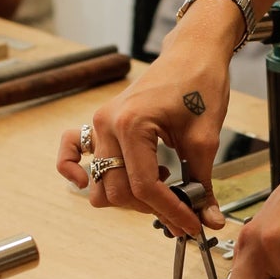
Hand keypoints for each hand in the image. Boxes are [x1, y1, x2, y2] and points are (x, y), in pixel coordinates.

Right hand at [56, 15, 237, 235]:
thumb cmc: (200, 85)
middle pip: (117, 190)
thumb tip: (209, 220)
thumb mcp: (206, 138)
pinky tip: (88, 182)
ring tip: (160, 186)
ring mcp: (99, 123)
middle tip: (182, 214)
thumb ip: (202, 182)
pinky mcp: (99, 123)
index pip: (144, 186)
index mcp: (132, 124)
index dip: (170, 211)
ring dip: (126, 197)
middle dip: (151, 210)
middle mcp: (107, 124)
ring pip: (99, 182)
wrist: (193, 53)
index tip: (191, 225)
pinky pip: (70, 151)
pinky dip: (74, 171)